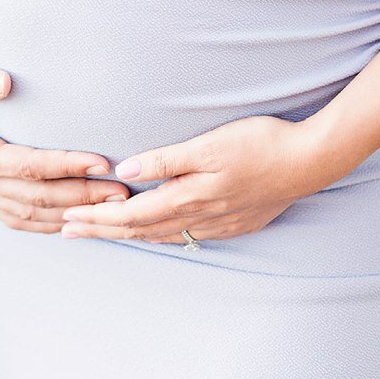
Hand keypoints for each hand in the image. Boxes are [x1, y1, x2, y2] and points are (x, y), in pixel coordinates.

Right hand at [0, 60, 130, 231]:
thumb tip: (4, 81)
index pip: (28, 166)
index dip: (67, 165)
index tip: (102, 161)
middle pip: (39, 197)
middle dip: (84, 195)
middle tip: (125, 190)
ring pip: (32, 213)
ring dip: (73, 212)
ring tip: (112, 206)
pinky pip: (18, 217)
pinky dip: (48, 223)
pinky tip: (71, 221)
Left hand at [59, 115, 330, 244]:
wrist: (312, 160)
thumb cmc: (259, 143)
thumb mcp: (209, 145)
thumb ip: (166, 159)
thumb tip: (124, 171)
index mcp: (189, 196)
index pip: (131, 214)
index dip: (97, 218)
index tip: (68, 217)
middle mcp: (201, 216)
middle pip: (140, 229)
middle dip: (102, 231)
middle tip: (67, 231)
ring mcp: (219, 223)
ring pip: (163, 235)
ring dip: (129, 236)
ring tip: (101, 235)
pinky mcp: (235, 222)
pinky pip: (188, 236)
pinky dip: (161, 236)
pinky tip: (155, 235)